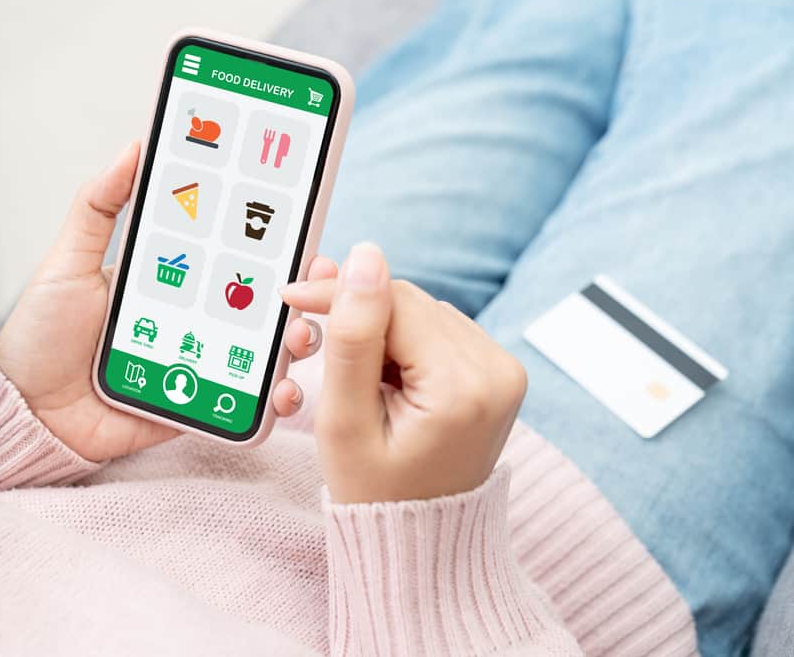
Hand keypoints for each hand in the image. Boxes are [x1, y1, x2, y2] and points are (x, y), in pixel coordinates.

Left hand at [0, 145, 330, 461]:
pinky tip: (281, 392)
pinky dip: (273, 400)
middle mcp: (197, 319)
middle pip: (265, 301)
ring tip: (299, 336)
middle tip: (316, 279)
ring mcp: (203, 363)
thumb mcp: (68, 261)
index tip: (304, 222)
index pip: (235, 254)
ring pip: (267, 350)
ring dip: (298, 340)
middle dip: (303, 289)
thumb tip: (132, 148)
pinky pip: (246, 404)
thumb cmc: (41, 336)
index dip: (275, 241)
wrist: (25, 411)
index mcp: (175, 279)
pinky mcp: (199, 406)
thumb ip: (98, 208)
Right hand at [280, 243, 526, 503]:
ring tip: (356, 379)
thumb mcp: (346, 420)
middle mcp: (497, 371)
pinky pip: (440, 331)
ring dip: (381, 330)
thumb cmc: (374, 492)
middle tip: (311, 338)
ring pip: (424, 313)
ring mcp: (503, 371)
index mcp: (464, 387)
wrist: (420, 540)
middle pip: (412, 303)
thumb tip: (365, 256)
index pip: (395, 304)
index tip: (294, 297)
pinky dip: (405, 343)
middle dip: (359, 316)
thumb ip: (353, 336)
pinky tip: (385, 378)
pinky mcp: (498, 372)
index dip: (340, 295)